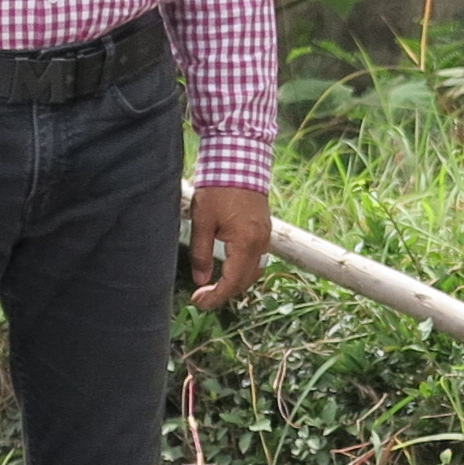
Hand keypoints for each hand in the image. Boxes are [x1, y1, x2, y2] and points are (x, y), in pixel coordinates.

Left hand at [188, 185, 272, 309]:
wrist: (240, 162)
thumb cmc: (218, 189)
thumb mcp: (202, 221)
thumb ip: (201, 253)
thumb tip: (201, 280)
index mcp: (245, 243)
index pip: (232, 282)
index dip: (215, 297)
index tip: (198, 302)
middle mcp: (260, 243)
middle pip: (246, 281)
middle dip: (224, 294)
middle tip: (202, 298)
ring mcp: (265, 237)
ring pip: (253, 271)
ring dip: (235, 283)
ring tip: (214, 287)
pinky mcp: (264, 230)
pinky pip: (256, 259)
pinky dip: (242, 270)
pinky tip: (228, 268)